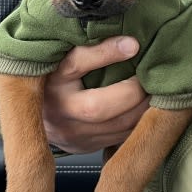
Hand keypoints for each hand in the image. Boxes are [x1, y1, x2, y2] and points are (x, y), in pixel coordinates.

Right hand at [42, 36, 148, 153]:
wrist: (36, 115)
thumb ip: (91, 48)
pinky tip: (148, 106)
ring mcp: (74, 136)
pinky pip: (122, 137)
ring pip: (116, 126)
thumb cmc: (55, 79)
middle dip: (133, 91)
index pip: (76, 64)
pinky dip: (140, 121)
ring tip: (155, 89)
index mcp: (51, 83)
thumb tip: (131, 43)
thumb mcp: (64, 58)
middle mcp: (60, 113)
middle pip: (99, 107)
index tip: (134, 44)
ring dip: (143, 108)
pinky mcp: (88, 147)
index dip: (106, 54)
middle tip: (151, 74)